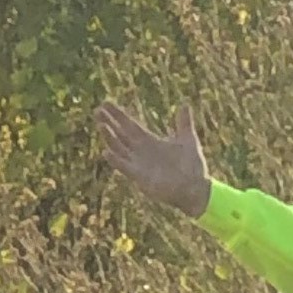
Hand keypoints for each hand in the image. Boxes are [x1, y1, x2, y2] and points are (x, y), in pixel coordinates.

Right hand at [96, 103, 212, 219]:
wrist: (196, 189)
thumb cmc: (193, 166)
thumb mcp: (188, 140)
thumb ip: (184, 123)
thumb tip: (185, 104)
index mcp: (150, 141)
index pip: (129, 125)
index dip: (118, 115)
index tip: (106, 103)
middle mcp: (141, 151)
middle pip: (120, 134)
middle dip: (109, 122)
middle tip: (97, 110)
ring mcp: (138, 164)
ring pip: (119, 148)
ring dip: (109, 137)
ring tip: (100, 125)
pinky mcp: (140, 177)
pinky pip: (124, 167)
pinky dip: (115, 160)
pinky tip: (106, 151)